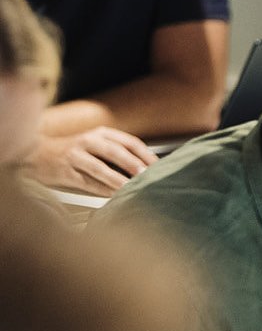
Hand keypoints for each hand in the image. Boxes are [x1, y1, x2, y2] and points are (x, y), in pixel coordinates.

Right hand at [27, 127, 158, 195]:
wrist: (35, 154)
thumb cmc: (73, 151)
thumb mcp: (95, 143)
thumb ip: (117, 151)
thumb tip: (145, 168)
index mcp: (100, 134)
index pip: (129, 142)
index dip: (145, 154)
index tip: (158, 166)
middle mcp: (88, 142)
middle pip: (116, 152)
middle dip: (133, 165)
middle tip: (147, 176)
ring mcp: (75, 156)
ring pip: (100, 169)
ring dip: (118, 180)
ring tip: (132, 189)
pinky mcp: (65, 171)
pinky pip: (87, 182)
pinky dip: (101, 190)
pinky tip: (113, 196)